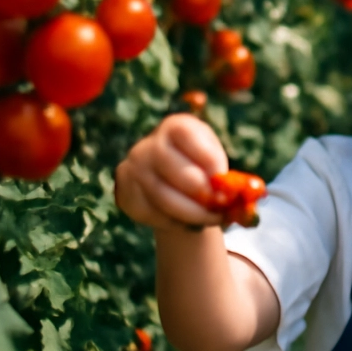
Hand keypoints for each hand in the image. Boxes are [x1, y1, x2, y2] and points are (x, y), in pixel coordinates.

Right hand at [115, 113, 229, 230]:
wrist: (171, 180)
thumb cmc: (200, 165)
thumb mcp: (213, 160)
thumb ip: (219, 172)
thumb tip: (226, 195)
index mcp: (176, 127)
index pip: (188, 136)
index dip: (208, 158)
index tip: (222, 178)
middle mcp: (149, 144)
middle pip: (177, 171)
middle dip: (203, 194)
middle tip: (221, 208)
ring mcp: (132, 169)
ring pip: (164, 198)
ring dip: (193, 214)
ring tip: (213, 218)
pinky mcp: (125, 194)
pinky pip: (152, 214)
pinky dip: (175, 223)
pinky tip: (189, 222)